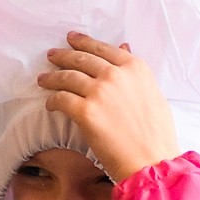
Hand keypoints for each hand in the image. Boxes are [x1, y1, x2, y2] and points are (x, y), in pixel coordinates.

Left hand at [37, 31, 180, 181]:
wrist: (150, 160)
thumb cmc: (156, 134)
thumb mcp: (152, 93)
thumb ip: (134, 72)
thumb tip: (124, 47)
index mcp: (134, 68)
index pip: (103, 48)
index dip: (84, 42)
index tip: (72, 39)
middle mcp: (116, 75)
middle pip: (81, 59)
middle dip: (63, 56)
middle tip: (51, 55)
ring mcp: (99, 92)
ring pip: (67, 77)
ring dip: (52, 77)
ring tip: (43, 79)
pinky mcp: (86, 112)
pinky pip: (61, 100)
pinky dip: (52, 101)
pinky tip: (50, 104)